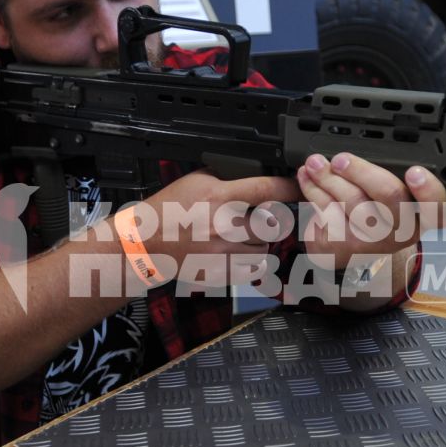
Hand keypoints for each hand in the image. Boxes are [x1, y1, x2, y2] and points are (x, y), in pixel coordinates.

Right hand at [122, 169, 301, 284]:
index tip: (299, 187)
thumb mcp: (196, 181)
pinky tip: (238, 253)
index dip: (288, 187)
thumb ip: (227, 179)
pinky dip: (253, 261)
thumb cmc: (170, 211)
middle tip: (258, 218)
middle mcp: (224, 226)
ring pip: (265, 247)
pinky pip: (254, 268)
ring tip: (240, 236)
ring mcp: (223, 252)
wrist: (146, 243)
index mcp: (219, 198)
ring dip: (259, 242)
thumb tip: (257, 173)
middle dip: (269, 221)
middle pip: (271, 224)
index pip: (266, 189)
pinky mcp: (221, 273)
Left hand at [294, 152, 445, 267]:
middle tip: (342, 159)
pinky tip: (308, 179)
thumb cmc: (378, 216)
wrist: (357, 253)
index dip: (429, 189)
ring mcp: (374, 241)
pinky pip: (328, 212)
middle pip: (390, 194)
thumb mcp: (394, 197)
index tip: (415, 172)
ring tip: (315, 163)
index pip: (439, 207)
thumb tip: (362, 147)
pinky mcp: (346, 246)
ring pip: (353, 201)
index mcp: (422, 215)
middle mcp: (403, 230)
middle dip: (362, 171)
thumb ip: (390, 175)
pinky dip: (314, 191)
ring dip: (328, 177)